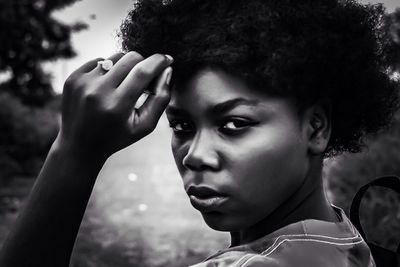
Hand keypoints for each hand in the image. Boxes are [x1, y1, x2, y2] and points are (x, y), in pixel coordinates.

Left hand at [57, 51, 172, 157]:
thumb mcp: (145, 125)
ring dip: (126, 67)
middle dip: (143, 63)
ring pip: (115, 57)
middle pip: (131, 58)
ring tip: (124, 86)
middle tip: (145, 79)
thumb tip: (167, 70)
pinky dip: (108, 70)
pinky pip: (99, 60)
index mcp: (117, 106)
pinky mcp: (73, 78)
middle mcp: (97, 91)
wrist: (79, 145)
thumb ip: (160, 99)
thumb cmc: (117, 136)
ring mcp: (82, 83)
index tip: (167, 59)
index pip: (143, 71)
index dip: (159, 61)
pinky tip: (107, 88)